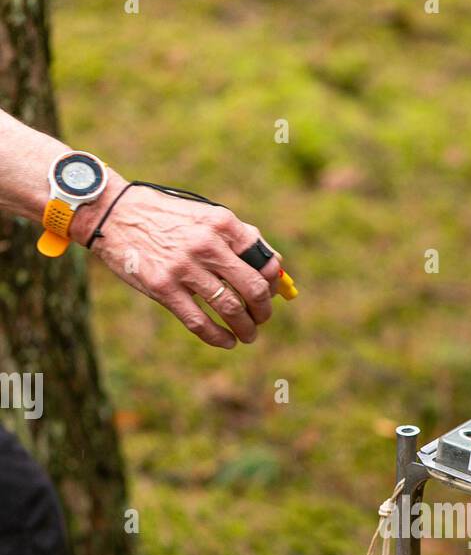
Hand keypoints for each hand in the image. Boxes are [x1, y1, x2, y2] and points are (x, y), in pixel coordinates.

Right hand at [72, 175, 283, 348]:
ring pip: (230, 308)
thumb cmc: (164, 216)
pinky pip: (200, 322)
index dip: (273, 283)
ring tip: (248, 335)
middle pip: (252, 288)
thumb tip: (273, 267)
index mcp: (222, 223)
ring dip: (245, 328)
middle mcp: (206, 244)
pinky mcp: (163, 288)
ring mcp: (184, 267)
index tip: (271, 293)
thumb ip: (236, 237)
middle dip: (263, 310)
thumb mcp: (203, 215)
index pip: (263, 260)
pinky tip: (226, 341)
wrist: (113, 214)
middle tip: (261, 319)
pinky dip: (218, 337)